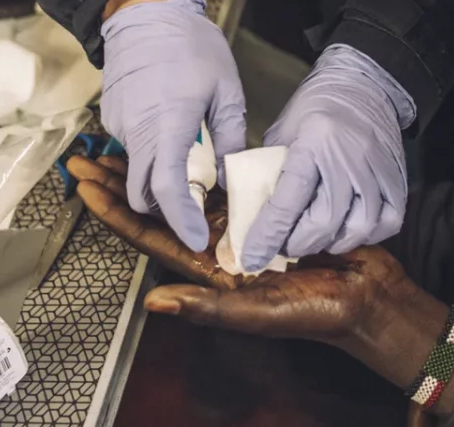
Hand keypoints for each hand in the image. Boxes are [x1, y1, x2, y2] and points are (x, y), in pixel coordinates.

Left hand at [76, 154, 453, 417]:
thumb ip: (208, 305)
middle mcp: (217, 244)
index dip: (115, 209)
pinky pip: (229, 182)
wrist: (368, 295)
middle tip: (91, 154)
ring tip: (129, 141)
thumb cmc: (316, 311)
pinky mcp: (268, 206)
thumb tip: (152, 302)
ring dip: (157, 166)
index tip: (85, 183)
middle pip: (159, 205)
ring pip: (187, 190)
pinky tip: (190, 142)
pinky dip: (205, 163)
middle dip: (125, 181)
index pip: (149, 234)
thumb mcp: (259, 312)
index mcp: (207, 270)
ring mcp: (241, 224)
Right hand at [99, 0, 246, 252]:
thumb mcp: (225, 89)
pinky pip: (132, 148)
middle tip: (198, 207)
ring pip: (136, 171)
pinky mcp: (113, 116)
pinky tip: (173, 137)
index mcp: (168, 125)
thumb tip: (229, 174)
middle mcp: (137, 131)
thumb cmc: (190, 44)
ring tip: (191, 168)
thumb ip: (228, 136)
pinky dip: (151, 154)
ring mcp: (120, 124)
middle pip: (144, 192)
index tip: (196, 239)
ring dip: (159, 179)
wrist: (144, 11)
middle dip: (168, 209)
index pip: (168, 189)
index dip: (181, 220)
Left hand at [241, 45, 412, 271]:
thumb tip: (249, 212)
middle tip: (283, 244)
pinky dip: (366, 234)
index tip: (252, 256)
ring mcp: (378, 169)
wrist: (363, 84)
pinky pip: (387, 222)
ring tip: (314, 236)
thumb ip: (269, 170)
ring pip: (358, 228)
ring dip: (330, 242)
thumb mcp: (283, 132)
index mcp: (316, 141)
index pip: (289, 199)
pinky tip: (348, 228)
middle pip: (325, 221)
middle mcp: (350, 157)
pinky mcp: (398, 178)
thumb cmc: (316, 107)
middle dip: (298, 243)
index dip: (268, 234)